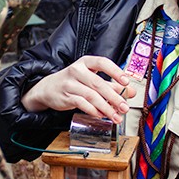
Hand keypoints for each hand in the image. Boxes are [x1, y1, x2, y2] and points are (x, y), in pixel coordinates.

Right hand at [21, 56, 135, 123]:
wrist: (47, 89)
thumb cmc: (73, 82)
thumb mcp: (91, 79)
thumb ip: (111, 84)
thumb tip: (131, 91)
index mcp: (86, 62)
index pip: (103, 63)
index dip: (115, 71)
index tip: (126, 82)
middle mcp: (77, 70)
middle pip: (98, 83)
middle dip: (114, 97)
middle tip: (125, 107)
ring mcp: (70, 84)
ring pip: (91, 96)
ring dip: (106, 107)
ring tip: (116, 116)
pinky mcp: (66, 96)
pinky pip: (82, 104)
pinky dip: (94, 111)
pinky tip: (101, 114)